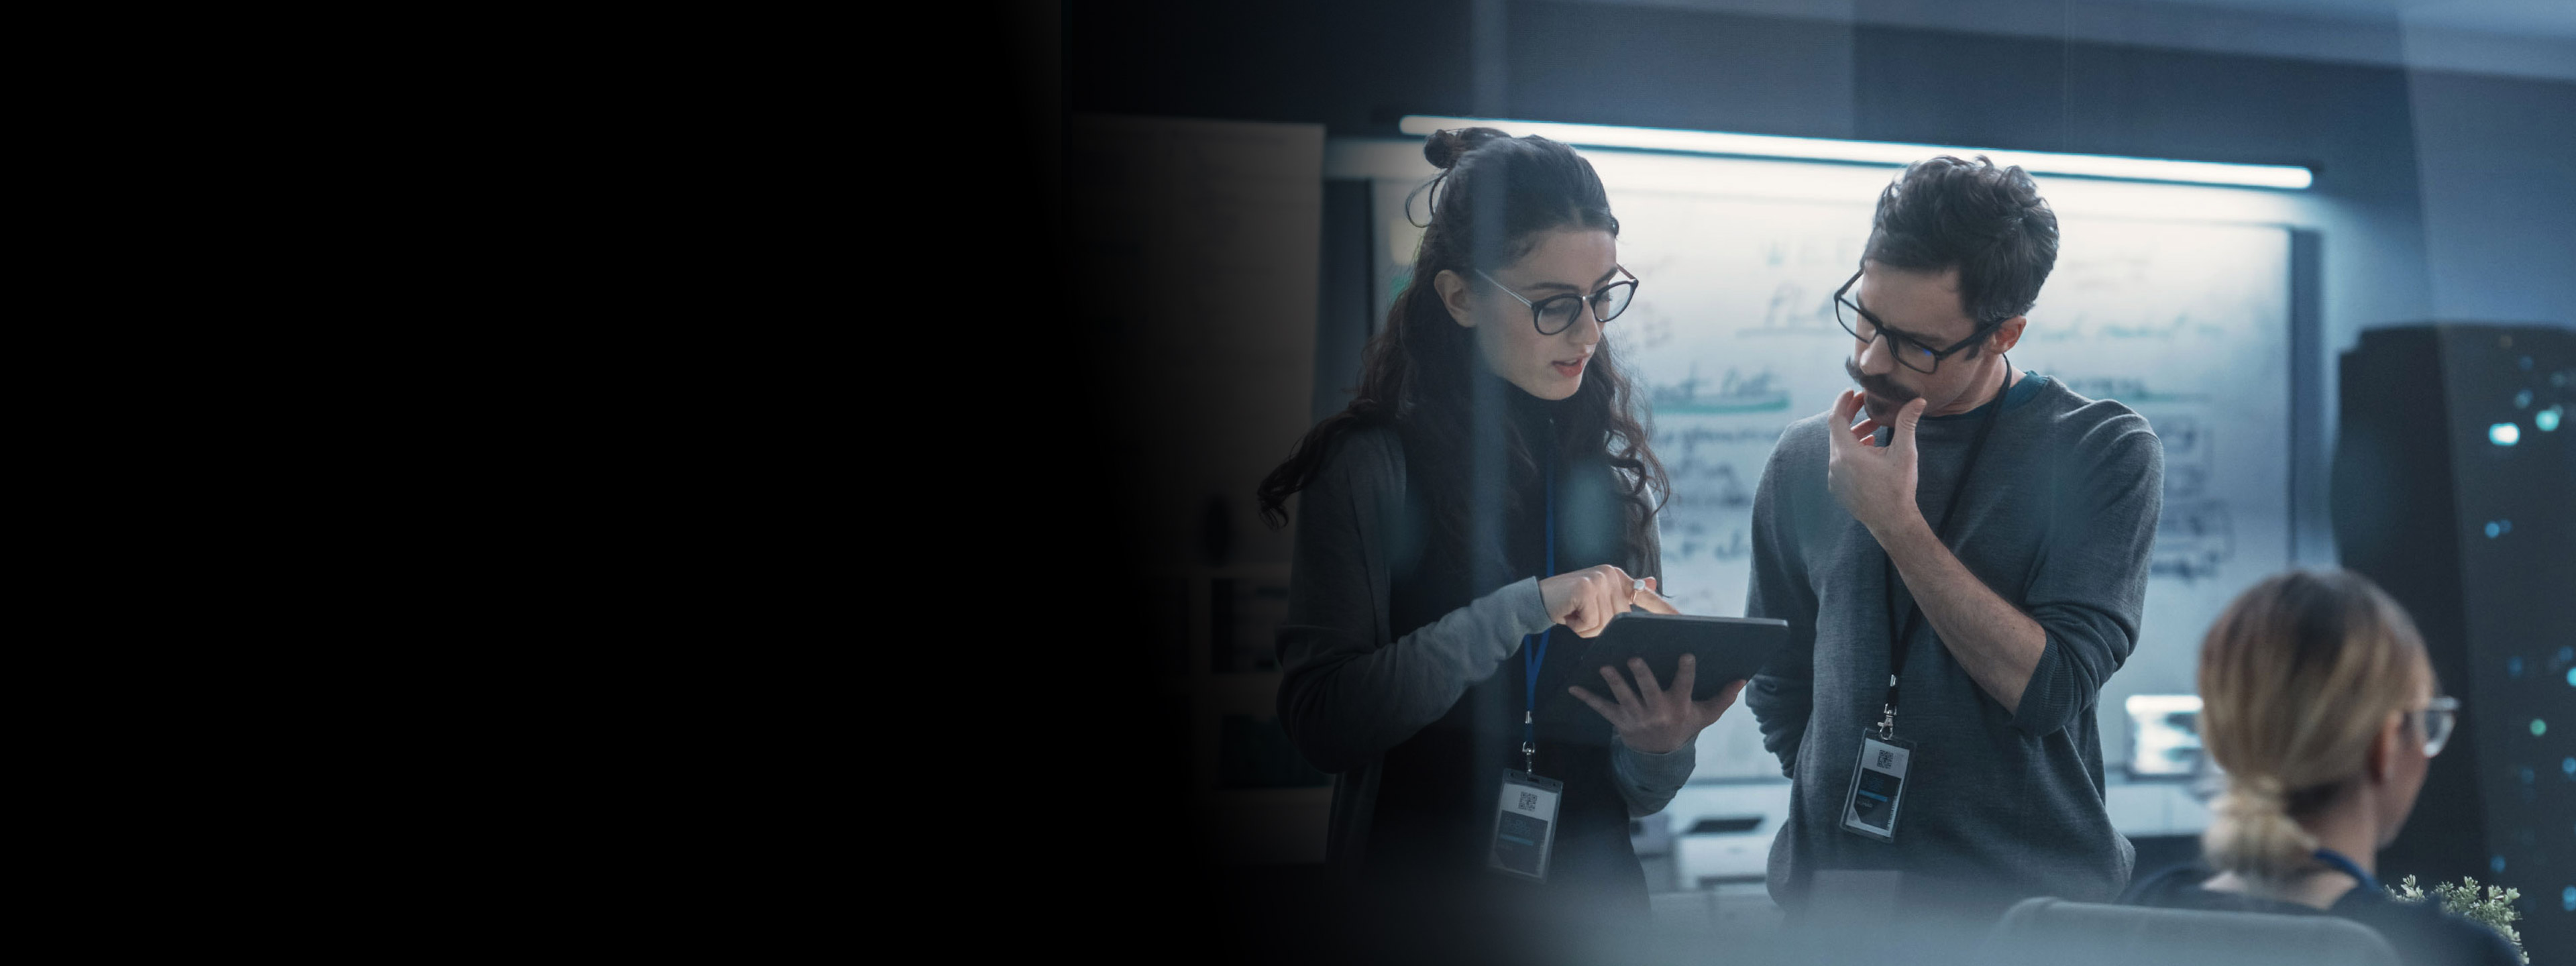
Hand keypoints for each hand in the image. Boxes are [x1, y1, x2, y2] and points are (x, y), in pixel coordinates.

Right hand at [1539, 567, 1670, 636]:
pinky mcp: (1586, 589)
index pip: (1645, 595)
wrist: (1538, 600)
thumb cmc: (1570, 605)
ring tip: (1575, 615)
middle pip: (1621, 618)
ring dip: (1588, 628)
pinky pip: (1593, 623)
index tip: (1683, 620)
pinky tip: (1569, 615)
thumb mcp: (1599, 600)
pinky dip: (1579, 627)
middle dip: (1600, 626)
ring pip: (1607, 623)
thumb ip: (1624, 596)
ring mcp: (1599, 579)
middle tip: (1582, 616)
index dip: (1664, 609)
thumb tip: (1653, 582)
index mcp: (1617, 576)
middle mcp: (1611, 574)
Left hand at [1568, 653, 1748, 754]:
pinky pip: (1602, 708)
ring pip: (1624, 698)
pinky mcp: (1619, 721)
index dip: (1686, 672)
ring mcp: (1636, 717)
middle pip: (1649, 691)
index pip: (1684, 686)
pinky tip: (1573, 687)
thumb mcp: (1705, 715)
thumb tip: (1743, 679)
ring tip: (1605, 667)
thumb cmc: (1684, 726)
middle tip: (1634, 659)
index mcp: (1678, 707)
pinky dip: (1587, 698)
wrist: (1660, 757)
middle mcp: (1657, 712)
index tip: (1686, 655)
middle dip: (1641, 676)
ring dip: (1614, 683)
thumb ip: (1722, 698)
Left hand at [1825, 390, 1928, 536]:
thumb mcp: (1905, 453)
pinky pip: (1839, 462)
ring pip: (1839, 447)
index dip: (1842, 402)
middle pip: (1837, 431)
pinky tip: (1869, 450)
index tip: (1852, 391)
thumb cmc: (1899, 487)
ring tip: (1874, 429)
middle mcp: (1835, 464)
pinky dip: (1851, 451)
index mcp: (1847, 453)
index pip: (1835, 418)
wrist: (1892, 522)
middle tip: (1865, 404)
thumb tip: (1918, 401)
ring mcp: (1834, 477)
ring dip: (1854, 435)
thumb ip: (1907, 423)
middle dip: (1851, 415)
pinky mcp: (1837, 487)